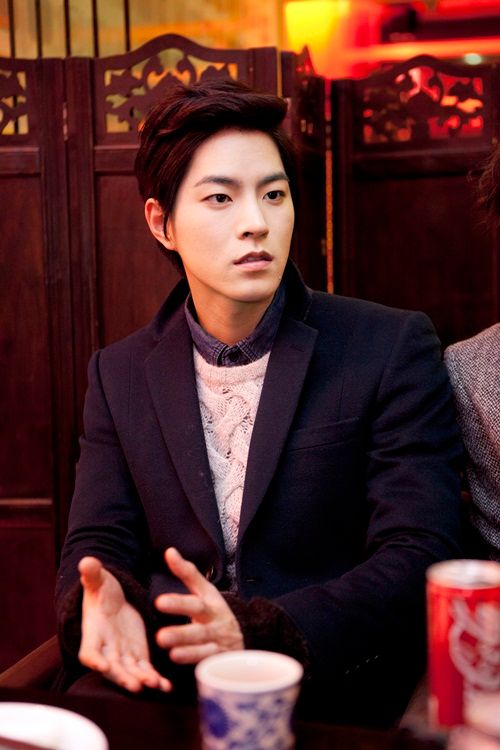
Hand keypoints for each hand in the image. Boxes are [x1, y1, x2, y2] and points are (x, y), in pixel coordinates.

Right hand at [78, 556, 171, 692]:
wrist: (113, 600)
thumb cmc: (102, 590)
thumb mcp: (99, 581)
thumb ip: (93, 574)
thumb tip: (86, 561)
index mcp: (94, 633)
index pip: (89, 651)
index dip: (94, 659)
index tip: (102, 665)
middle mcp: (106, 649)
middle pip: (112, 668)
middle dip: (122, 676)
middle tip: (135, 685)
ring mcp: (122, 654)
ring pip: (130, 672)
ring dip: (142, 680)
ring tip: (156, 685)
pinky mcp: (138, 655)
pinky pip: (145, 671)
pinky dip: (155, 679)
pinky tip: (167, 687)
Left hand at [155, 547, 243, 663]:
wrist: (245, 635)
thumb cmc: (216, 611)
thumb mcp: (206, 591)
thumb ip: (187, 573)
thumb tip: (169, 551)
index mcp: (210, 606)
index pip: (195, 602)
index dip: (178, 603)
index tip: (159, 602)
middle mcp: (216, 626)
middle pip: (200, 630)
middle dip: (181, 633)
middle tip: (160, 637)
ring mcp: (220, 645)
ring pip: (205, 650)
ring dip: (188, 653)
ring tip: (170, 653)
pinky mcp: (221, 662)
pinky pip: (211, 666)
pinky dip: (199, 667)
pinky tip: (184, 669)